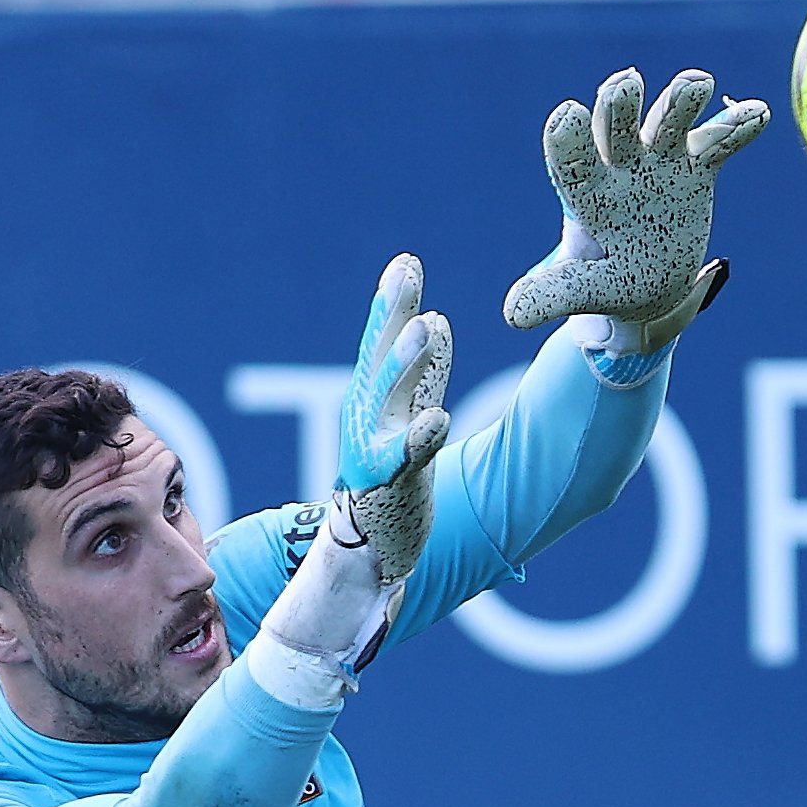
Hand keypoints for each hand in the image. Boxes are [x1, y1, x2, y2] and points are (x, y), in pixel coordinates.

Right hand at [335, 253, 451, 583]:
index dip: (391, 302)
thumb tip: (433, 318)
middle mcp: (369, 417)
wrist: (373, 544)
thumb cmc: (393, 473)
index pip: (381, 341)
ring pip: (394, 398)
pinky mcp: (394, 484)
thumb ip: (423, 371)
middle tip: (408, 274)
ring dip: (409, 361)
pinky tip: (437, 419)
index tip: (405, 261)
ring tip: (428, 325)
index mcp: (373, 398)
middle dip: (394, 314)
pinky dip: (419, 438)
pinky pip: (408, 459)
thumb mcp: (408, 413)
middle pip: (383, 356)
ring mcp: (378, 449)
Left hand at [504, 67, 768, 353]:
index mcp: (587, 192)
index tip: (567, 115)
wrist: (651, 284)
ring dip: (681, 101)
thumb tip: (513, 316)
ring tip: (698, 84)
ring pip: (669, 121)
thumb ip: (554, 293)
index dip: (569, 138)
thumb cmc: (609, 281)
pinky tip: (759, 114)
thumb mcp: (584, 290)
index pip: (571, 158)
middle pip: (617, 125)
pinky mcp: (697, 168)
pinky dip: (737, 127)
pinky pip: (719, 141)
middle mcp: (621, 166)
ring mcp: (661, 163)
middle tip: (625, 86)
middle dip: (620, 104)